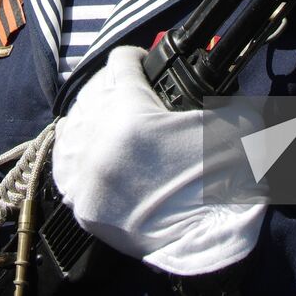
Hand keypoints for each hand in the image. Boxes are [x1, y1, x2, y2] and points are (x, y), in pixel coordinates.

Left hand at [52, 46, 264, 275]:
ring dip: (91, 115)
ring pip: (73, 124)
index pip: (120, 63)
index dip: (136, 57)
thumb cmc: (223, 179)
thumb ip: (216, 88)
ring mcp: (88, 175)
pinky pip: (63, 164)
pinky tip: (88, 143)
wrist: (213, 239)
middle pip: (93, 91)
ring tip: (109, 116)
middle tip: (131, 91)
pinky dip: (75, 149)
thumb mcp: (231, 120)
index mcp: (133, 113)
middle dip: (113, 85)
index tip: (142, 62)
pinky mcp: (84, 204)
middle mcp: (101, 140)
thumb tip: (217, 71)